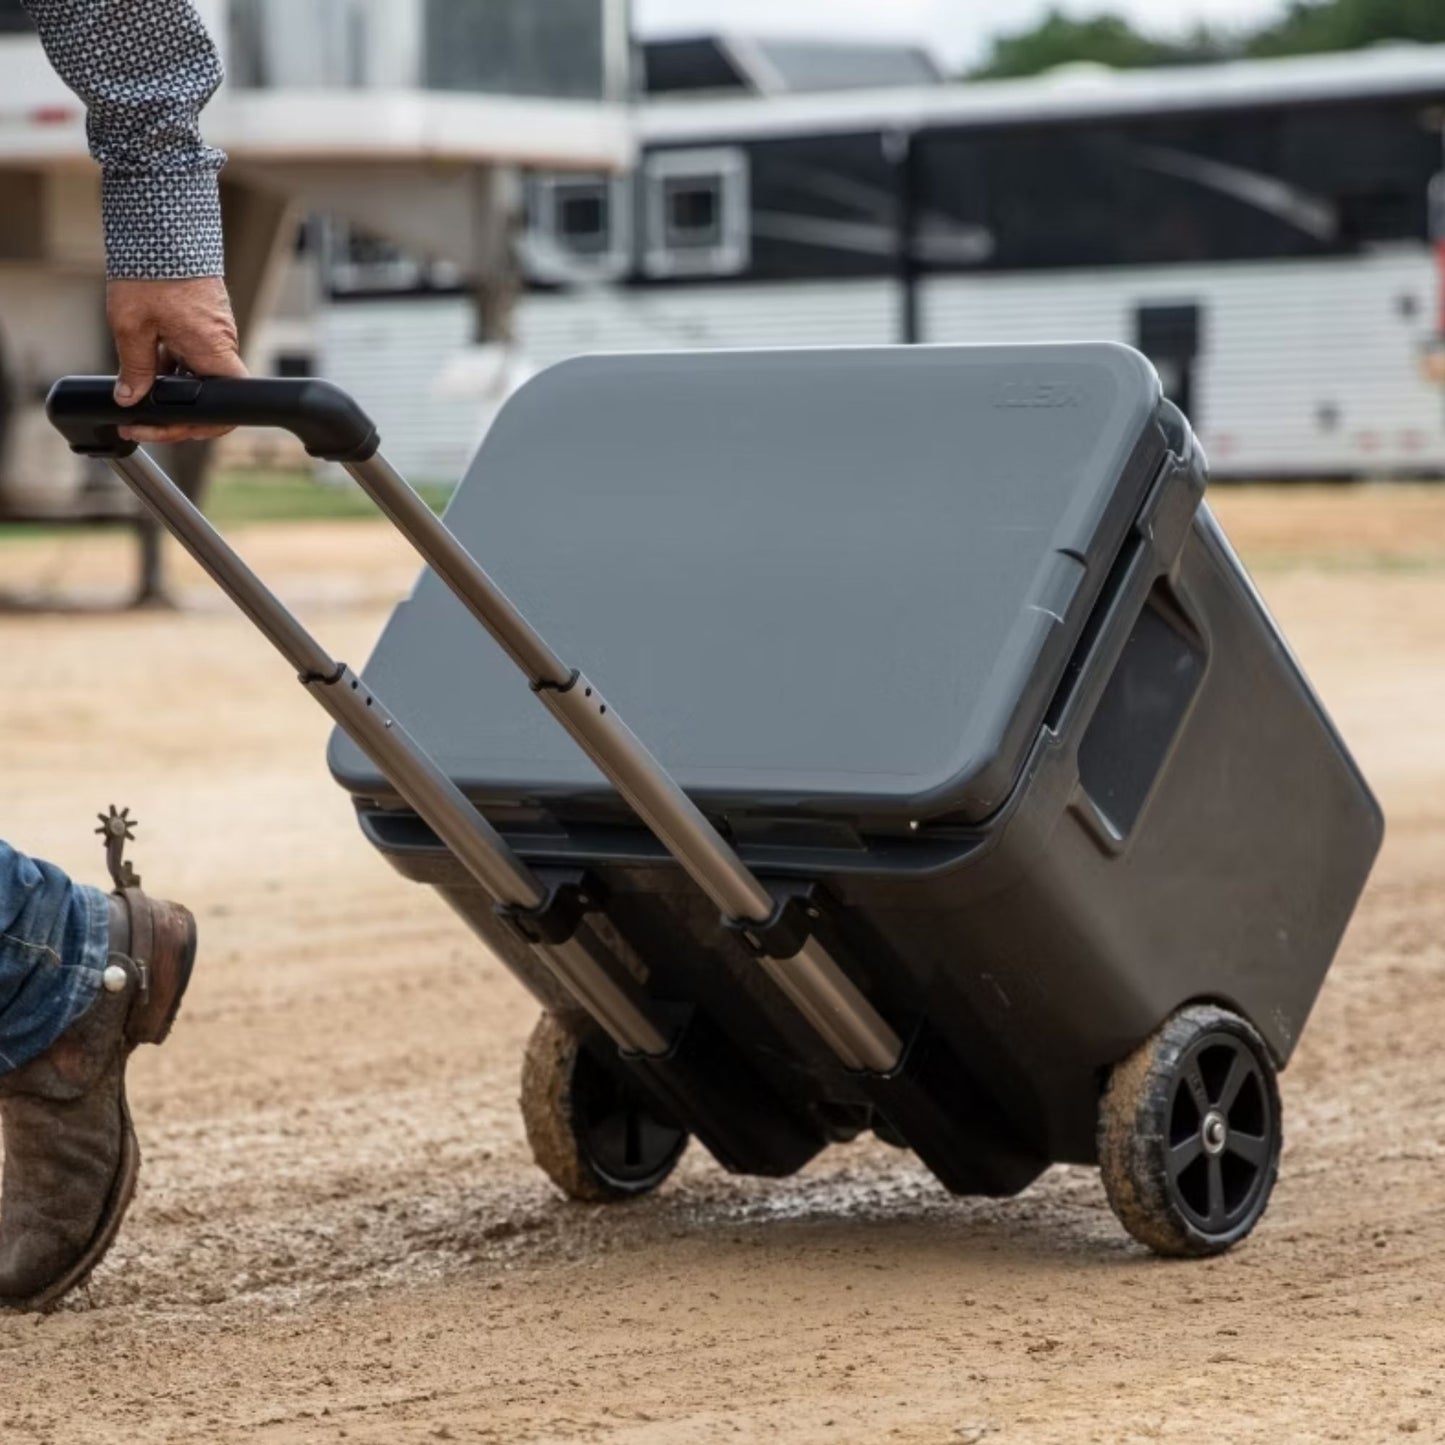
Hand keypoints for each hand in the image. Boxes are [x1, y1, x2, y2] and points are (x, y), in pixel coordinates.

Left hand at [106, 277, 248, 441]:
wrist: (165, 230)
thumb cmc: (154, 272)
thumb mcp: (132, 326)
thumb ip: (134, 368)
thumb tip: (131, 399)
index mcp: (213, 352)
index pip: (222, 409)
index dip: (195, 428)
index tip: (162, 429)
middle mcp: (222, 347)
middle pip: (206, 397)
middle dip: (172, 413)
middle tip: (138, 419)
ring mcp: (216, 335)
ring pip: (196, 378)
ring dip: (169, 388)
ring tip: (134, 389)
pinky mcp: (206, 324)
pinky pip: (193, 357)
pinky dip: (172, 366)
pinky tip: (146, 361)